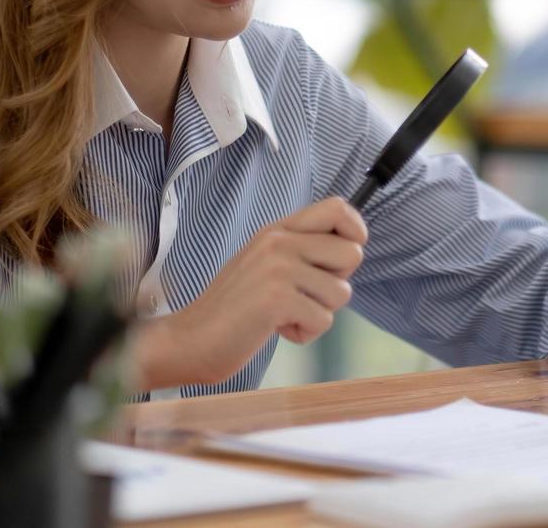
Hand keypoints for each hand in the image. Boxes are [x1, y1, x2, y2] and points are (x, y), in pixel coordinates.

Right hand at [132, 197, 366, 388]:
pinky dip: (305, 334)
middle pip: (352, 252)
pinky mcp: (277, 299)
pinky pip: (323, 320)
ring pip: (341, 292)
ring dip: (318, 313)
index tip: (340, 261)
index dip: (355, 232)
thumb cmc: (235, 309)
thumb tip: (352, 248)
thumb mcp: (266, 264)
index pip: (339, 208)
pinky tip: (275, 328)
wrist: (191, 338)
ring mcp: (277, 268)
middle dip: (338, 283)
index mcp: (277, 230)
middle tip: (305, 296)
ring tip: (284, 314)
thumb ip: (301, 250)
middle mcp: (278, 241)